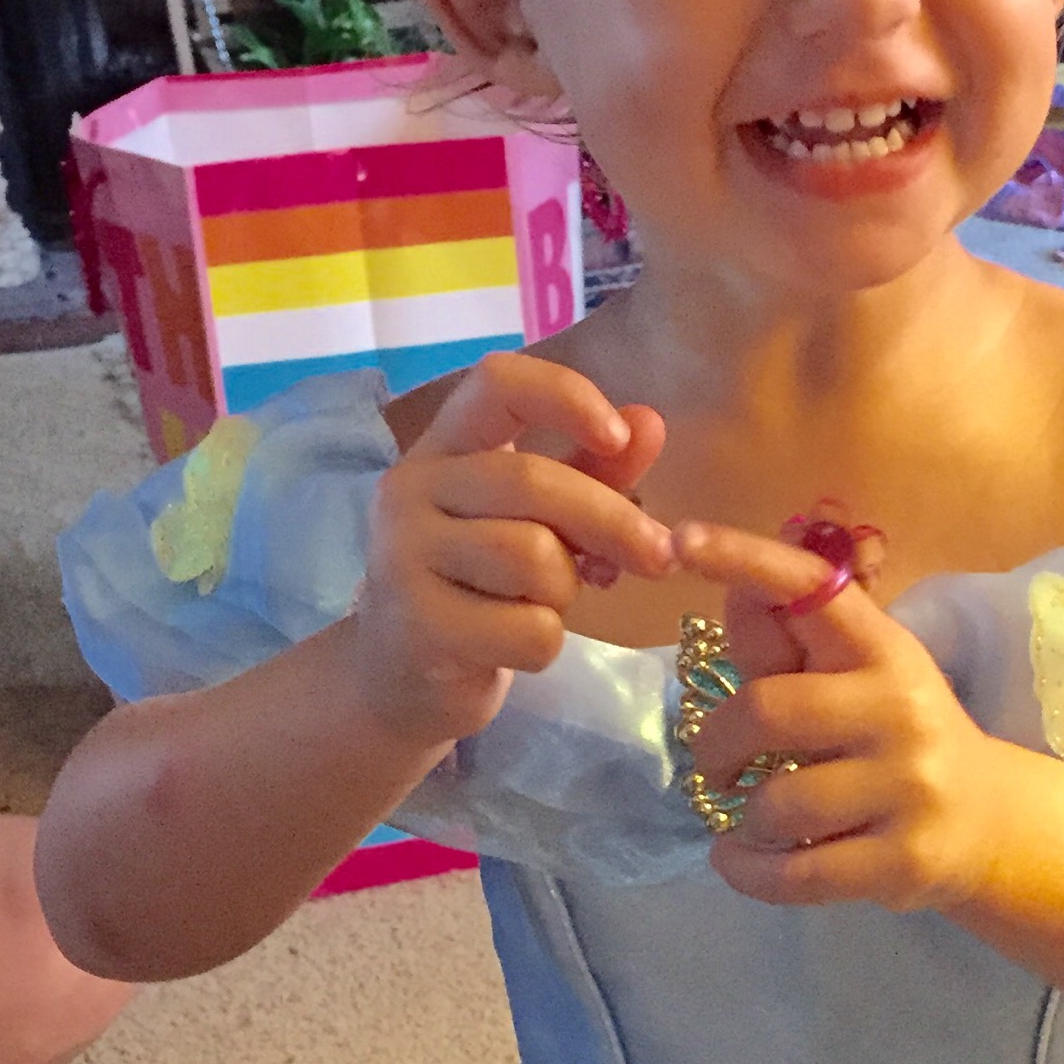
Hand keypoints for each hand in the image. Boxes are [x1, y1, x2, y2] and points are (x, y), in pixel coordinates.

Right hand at [353, 351, 673, 744]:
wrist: (405, 680)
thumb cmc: (482, 588)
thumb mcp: (538, 521)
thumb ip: (592, 472)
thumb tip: (650, 421)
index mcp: (444, 447)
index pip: (498, 383)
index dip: (566, 396)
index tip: (617, 436)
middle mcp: (411, 489)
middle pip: (534, 482)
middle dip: (612, 522)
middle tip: (659, 557)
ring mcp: (403, 557)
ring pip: (532, 556)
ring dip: (565, 589)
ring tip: (544, 604)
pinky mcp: (417, 626)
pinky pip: (527, 628)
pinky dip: (546, 642)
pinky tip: (516, 645)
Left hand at [674, 521, 1005, 911]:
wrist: (989, 822)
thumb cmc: (896, 739)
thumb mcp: (855, 681)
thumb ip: (789, 645)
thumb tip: (732, 594)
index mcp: (884, 650)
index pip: (812, 588)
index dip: (744, 559)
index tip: (681, 540)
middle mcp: (901, 709)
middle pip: (767, 710)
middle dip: (716, 744)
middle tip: (715, 766)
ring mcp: (908, 787)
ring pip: (776, 804)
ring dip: (742, 819)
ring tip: (752, 821)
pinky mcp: (903, 861)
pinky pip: (794, 874)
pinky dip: (747, 872)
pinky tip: (740, 860)